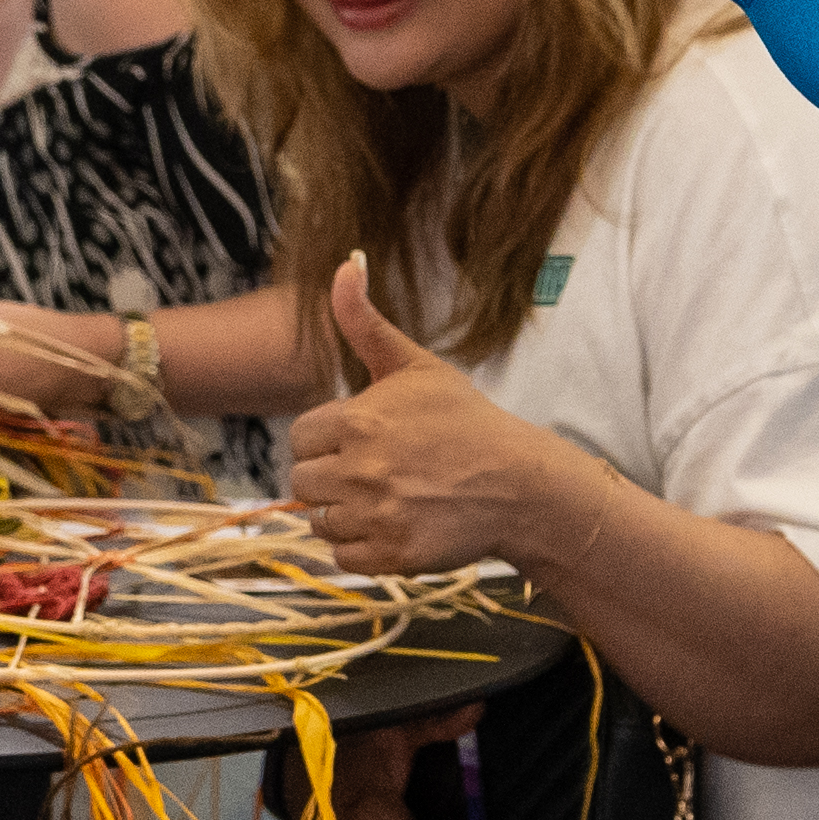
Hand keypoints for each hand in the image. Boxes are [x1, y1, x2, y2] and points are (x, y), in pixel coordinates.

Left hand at [288, 257, 572, 577]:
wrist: (518, 483)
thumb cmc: (464, 421)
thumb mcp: (415, 365)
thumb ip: (364, 322)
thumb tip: (345, 262)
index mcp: (356, 420)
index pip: (301, 439)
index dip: (328, 441)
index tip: (364, 442)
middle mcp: (360, 470)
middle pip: (302, 484)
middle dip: (332, 478)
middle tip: (377, 473)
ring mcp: (376, 516)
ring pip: (321, 522)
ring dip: (346, 514)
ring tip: (389, 498)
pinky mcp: (392, 555)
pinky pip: (345, 557)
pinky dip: (363, 547)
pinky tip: (395, 525)